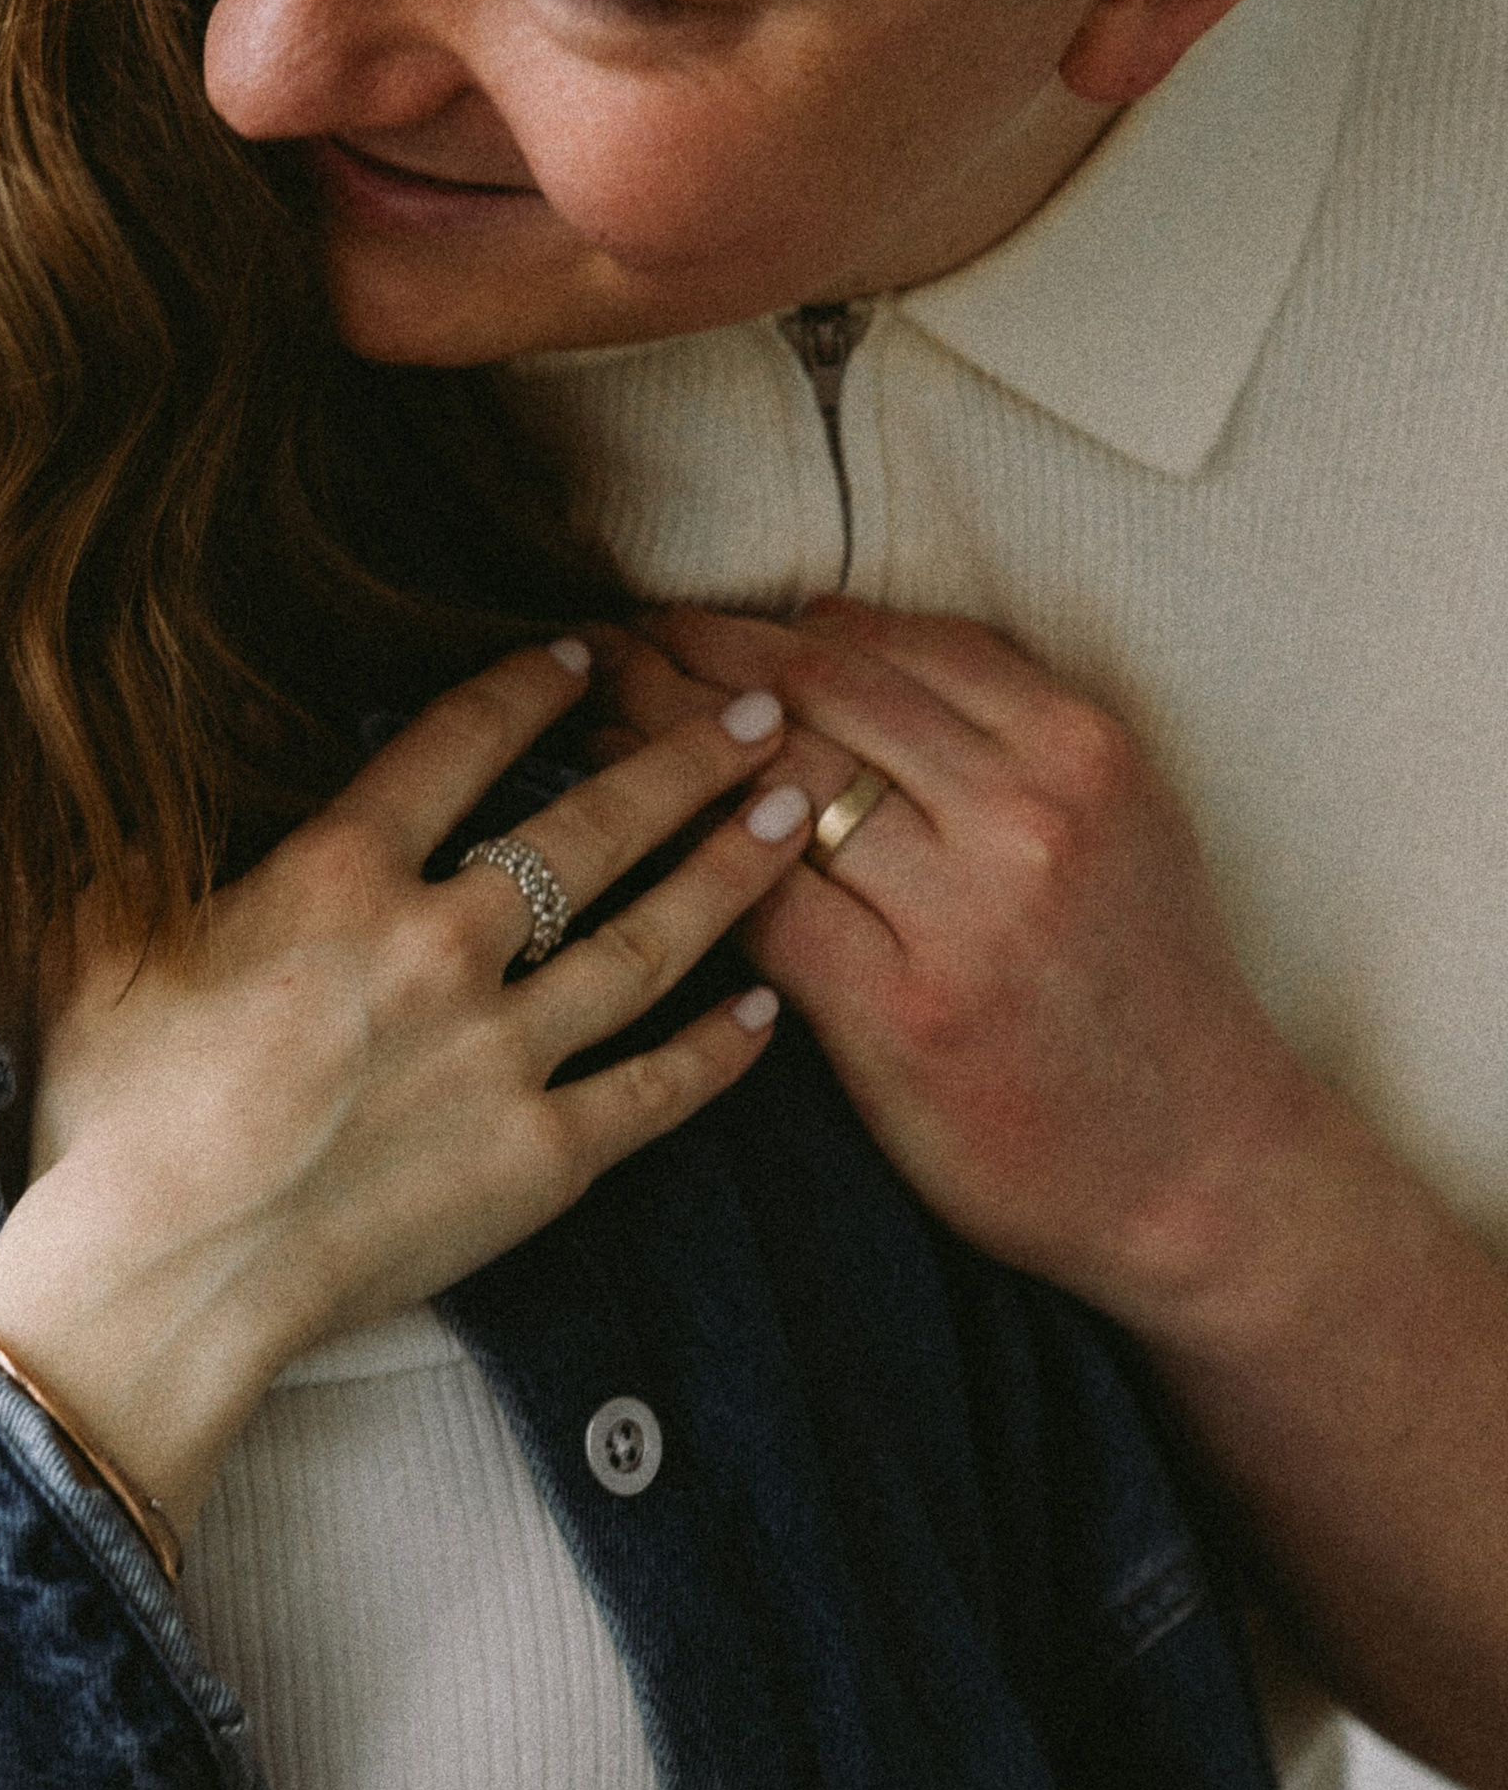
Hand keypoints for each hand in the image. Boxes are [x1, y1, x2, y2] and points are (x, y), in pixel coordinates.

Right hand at [0, 639, 815, 1523]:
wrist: (165, 1277)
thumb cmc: (109, 1115)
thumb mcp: (96, 944)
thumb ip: (145, 855)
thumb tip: (154, 794)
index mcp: (339, 876)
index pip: (459, 744)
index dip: (529, 689)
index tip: (586, 659)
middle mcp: (443, 944)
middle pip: (594, 828)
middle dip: (682, 761)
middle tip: (755, 718)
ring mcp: (504, 1053)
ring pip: (651, 940)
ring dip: (730, 871)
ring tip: (788, 817)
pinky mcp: (540, 1160)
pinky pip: (654, 1090)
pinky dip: (719, 1051)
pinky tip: (766, 1013)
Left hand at [626, 601, 1326, 1325]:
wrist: (1202, 1168)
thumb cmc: (1143, 997)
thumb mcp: (1118, 822)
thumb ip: (1000, 732)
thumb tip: (833, 642)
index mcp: (1078, 747)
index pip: (882, 646)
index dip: (761, 625)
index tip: (683, 621)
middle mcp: (1026, 811)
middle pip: (813, 697)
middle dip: (689, 658)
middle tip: (604, 644)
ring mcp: (965, 913)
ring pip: (774, 787)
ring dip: (662, 744)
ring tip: (588, 720)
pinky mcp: (902, 1013)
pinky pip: (761, 906)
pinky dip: (684, 863)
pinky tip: (628, 845)